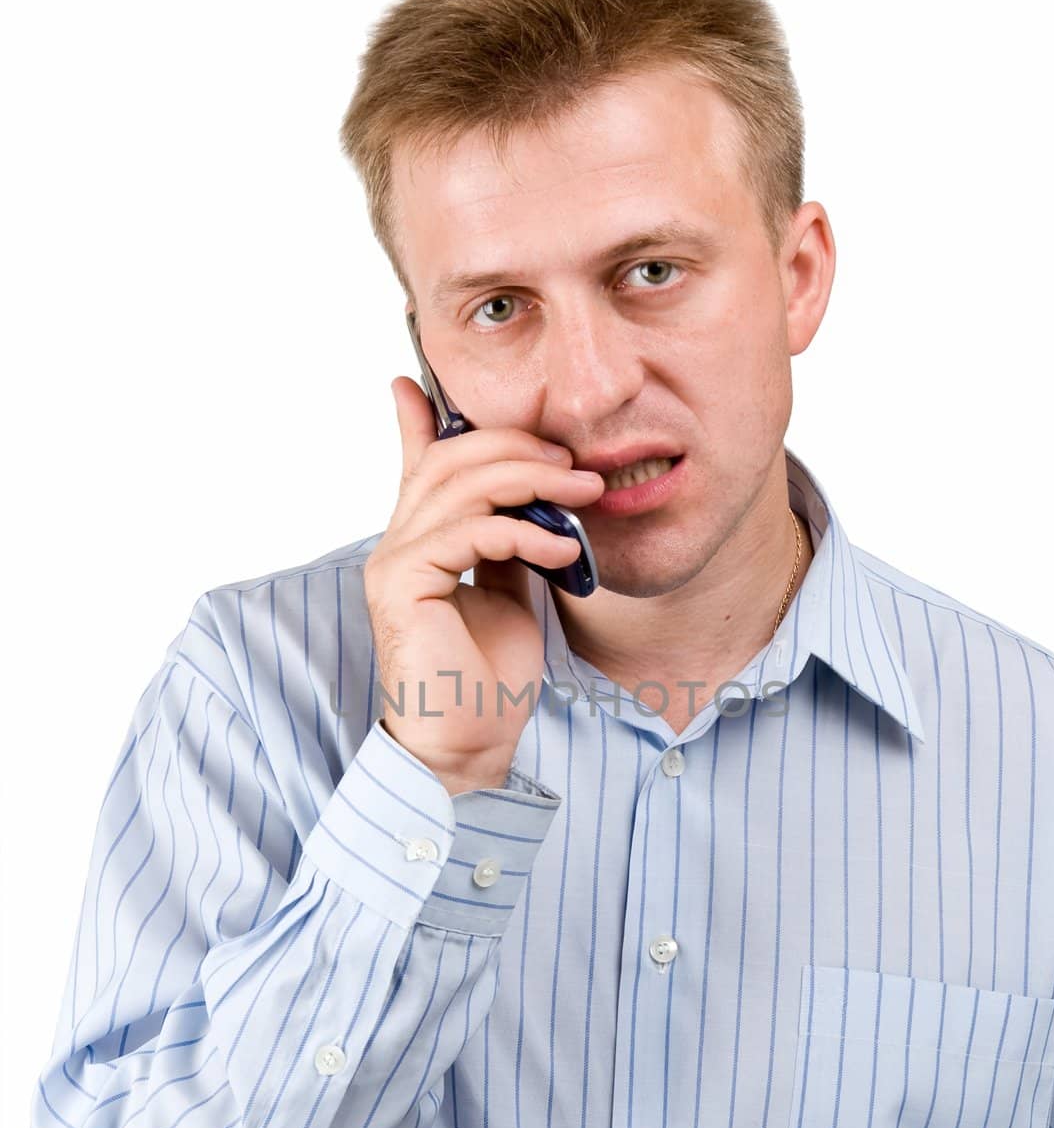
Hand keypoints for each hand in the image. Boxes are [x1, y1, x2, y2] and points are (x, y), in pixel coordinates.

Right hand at [363, 375, 603, 793]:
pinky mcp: (403, 585)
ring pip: (460, 486)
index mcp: (418, 542)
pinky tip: (562, 549)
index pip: (418, 464)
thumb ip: (507, 539)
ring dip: (532, 481)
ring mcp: (394, 563)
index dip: (421, 420)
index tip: (422, 383)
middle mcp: (396, 544)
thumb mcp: (508, 590)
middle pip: (448, 459)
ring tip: (584, 494)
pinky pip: (468, 531)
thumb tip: (531, 497)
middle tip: (574, 461)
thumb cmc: (488, 677)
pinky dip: (524, 531)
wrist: (468, 744)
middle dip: (516, 446)